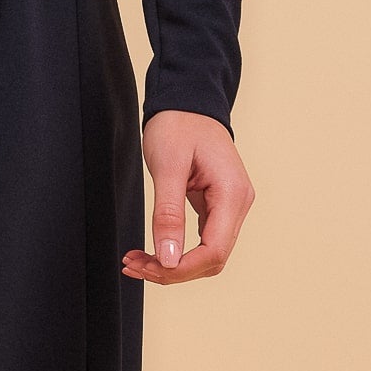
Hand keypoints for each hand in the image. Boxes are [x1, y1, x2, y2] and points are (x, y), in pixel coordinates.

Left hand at [122, 110, 254, 284]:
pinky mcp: (217, 205)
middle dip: (173, 269)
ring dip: (173, 263)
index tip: (147, 267)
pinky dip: (177, 249)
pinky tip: (152, 251)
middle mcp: (237, 204)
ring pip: (207, 254)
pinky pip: (201, 240)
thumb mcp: (168, 166)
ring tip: (136, 261)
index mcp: (232, 194)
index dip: (181, 268)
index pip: (214, 252)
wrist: (186, 101)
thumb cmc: (178, 125)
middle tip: (133, 265)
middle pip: (213, 259)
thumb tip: (169, 259)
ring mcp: (229, 206)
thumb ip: (168, 213)